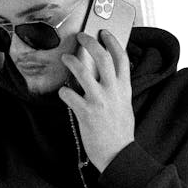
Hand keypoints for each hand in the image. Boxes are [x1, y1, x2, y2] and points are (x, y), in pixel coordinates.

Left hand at [58, 30, 134, 171]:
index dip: (112, 42)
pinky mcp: (85, 112)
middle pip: (102, 57)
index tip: (104, 33)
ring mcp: (99, 101)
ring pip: (82, 72)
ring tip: (65, 58)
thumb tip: (104, 76)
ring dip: (71, 62)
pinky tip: (64, 93)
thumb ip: (116, 89)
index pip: (121, 58)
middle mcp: (113, 91)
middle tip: (81, 37)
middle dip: (90, 43)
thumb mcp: (124, 105)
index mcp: (124, 89)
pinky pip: (69, 94)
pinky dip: (64, 92)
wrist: (118, 154)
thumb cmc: (120, 131)